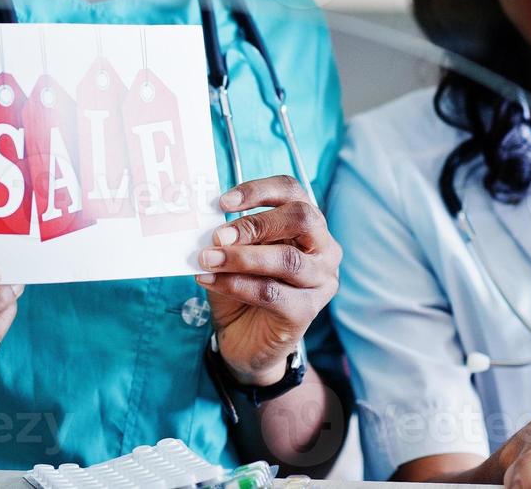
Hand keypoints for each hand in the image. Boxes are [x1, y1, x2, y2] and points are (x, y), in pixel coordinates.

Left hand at [195, 175, 340, 385]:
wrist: (245, 340)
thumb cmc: (242, 286)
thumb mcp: (234, 253)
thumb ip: (229, 235)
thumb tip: (206, 222)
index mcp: (307, 224)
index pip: (292, 190)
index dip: (258, 190)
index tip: (222, 202)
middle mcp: (323, 248)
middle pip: (302, 219)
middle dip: (256, 224)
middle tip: (218, 236)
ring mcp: (320, 281)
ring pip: (288, 260)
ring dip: (242, 258)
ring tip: (207, 259)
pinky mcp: (307, 311)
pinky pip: (272, 293)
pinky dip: (236, 284)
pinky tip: (209, 280)